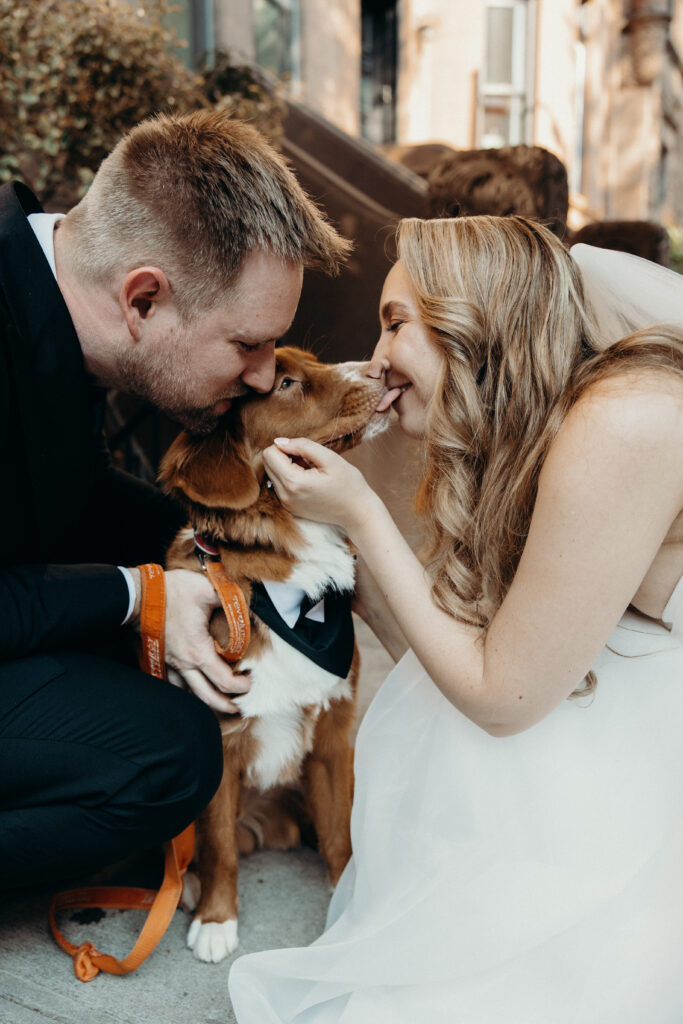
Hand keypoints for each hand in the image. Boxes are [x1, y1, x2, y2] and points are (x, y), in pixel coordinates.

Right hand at [162, 568, 250, 713]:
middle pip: (208, 697)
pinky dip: (187, 690)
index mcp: (198, 651)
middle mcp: (185, 664)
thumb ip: (229, 597)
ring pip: (189, 694)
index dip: (242, 686)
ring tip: (220, 699)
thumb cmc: (171, 593)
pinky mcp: (163, 659)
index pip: (225, 682)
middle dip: (226, 706)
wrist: (138, 596)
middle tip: (239, 705)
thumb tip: (245, 600)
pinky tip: (195, 687)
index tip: (251, 679)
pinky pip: (175, 683)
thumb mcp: (206, 589)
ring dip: (206, 699)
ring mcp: (172, 664)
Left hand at [262, 437, 378, 535]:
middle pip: (266, 464)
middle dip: (284, 456)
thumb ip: (302, 446)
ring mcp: (286, 504)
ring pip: (271, 474)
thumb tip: (278, 441)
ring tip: (309, 471)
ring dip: (286, 467)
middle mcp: (285, 496)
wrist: (358, 513)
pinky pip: (279, 485)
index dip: (286, 447)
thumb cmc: (349, 484)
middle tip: (307, 460)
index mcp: (294, 482)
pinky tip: (308, 481)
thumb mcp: (330, 458)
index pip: (269, 454)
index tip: (304, 453)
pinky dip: (290, 478)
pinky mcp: (289, 508)